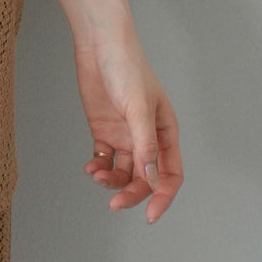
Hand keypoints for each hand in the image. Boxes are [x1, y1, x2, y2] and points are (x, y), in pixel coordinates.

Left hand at [72, 23, 183, 224]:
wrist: (99, 45)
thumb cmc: (127, 69)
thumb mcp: (138, 109)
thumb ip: (145, 146)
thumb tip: (151, 179)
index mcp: (165, 132)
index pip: (170, 174)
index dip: (163, 197)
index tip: (150, 215)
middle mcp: (146, 137)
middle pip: (144, 178)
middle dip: (132, 193)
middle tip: (115, 203)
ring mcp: (124, 135)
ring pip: (123, 172)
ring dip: (111, 181)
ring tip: (97, 175)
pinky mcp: (103, 130)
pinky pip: (104, 159)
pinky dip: (98, 168)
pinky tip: (91, 167)